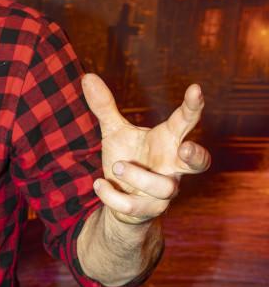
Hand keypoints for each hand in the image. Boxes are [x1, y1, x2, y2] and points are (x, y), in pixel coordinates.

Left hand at [81, 74, 210, 224]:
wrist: (120, 200)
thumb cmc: (127, 159)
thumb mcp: (113, 132)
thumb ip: (104, 107)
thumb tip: (87, 77)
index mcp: (168, 141)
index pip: (186, 121)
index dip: (193, 106)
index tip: (195, 89)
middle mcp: (173, 167)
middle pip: (199, 163)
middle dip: (196, 156)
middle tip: (185, 148)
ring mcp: (164, 191)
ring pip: (164, 188)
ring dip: (139, 177)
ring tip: (117, 166)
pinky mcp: (149, 210)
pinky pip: (135, 206)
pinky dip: (113, 195)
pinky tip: (99, 184)